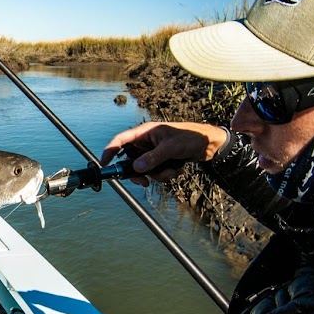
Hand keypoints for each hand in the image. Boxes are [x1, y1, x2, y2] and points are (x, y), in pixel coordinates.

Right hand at [100, 122, 227, 184]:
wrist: (210, 144)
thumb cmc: (190, 137)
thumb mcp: (170, 148)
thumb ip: (152, 158)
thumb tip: (136, 168)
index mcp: (145, 132)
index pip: (121, 140)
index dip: (110, 151)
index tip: (104, 163)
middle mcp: (147, 142)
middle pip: (132, 160)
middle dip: (140, 172)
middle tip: (144, 182)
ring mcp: (154, 152)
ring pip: (146, 170)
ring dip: (159, 174)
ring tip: (173, 169)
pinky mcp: (162, 161)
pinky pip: (157, 173)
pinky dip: (167, 174)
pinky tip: (178, 168)